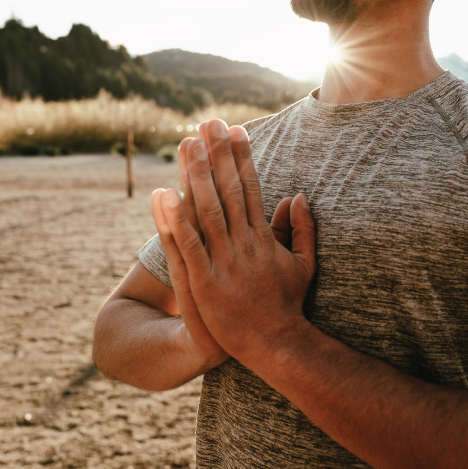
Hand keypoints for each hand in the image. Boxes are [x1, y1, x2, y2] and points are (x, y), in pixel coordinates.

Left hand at [159, 119, 316, 364]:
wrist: (276, 346)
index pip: (250, 188)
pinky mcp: (203, 282)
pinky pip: (186, 245)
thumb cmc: (287, 306)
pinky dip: (174, 219)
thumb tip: (298, 195)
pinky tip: (163, 194)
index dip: (242, 158)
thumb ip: (302, 230)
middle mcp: (243, 244)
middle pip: (227, 190)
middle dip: (217, 154)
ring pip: (206, 210)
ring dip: (195, 175)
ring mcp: (223, 262)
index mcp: (262, 238)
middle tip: (208, 122)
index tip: (236, 129)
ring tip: (186, 144)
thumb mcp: (304, 264)